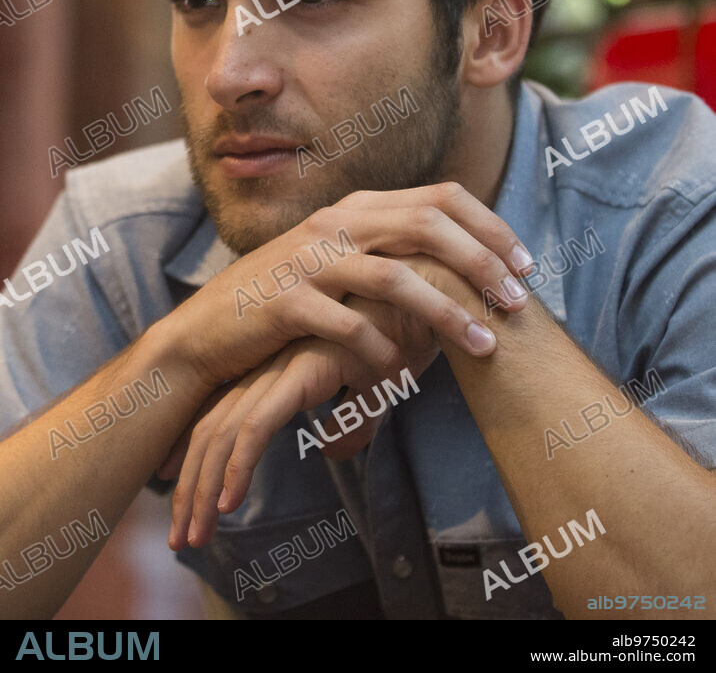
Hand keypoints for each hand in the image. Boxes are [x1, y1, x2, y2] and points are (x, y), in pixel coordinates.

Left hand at [163, 294, 440, 549]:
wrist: (429, 296)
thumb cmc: (404, 337)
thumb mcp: (370, 391)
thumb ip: (348, 418)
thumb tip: (332, 448)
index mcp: (279, 365)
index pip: (220, 415)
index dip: (193, 455)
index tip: (178, 492)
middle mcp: (271, 364)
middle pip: (209, 430)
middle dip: (188, 487)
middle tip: (179, 537)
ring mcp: (283, 365)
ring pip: (222, 433)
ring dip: (202, 489)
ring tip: (193, 537)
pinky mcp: (302, 370)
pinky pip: (257, 425)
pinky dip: (237, 466)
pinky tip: (228, 502)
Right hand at [169, 182, 532, 390]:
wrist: (208, 331)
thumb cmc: (287, 300)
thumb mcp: (339, 259)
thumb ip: (389, 248)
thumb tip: (462, 257)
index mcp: (356, 207)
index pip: (440, 197)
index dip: (490, 226)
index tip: (525, 263)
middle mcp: (336, 223)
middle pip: (427, 226)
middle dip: (482, 263)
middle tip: (518, 302)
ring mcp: (307, 259)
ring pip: (395, 276)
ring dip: (447, 312)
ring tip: (484, 346)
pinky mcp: (284, 301)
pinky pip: (348, 324)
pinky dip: (383, 349)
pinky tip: (403, 374)